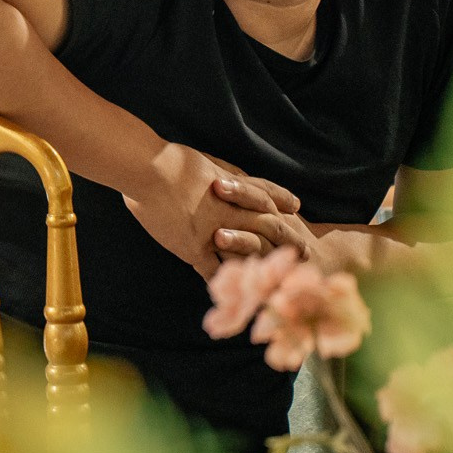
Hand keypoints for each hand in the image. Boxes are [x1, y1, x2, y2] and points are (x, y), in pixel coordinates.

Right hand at [122, 142, 310, 279]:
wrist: (147, 169)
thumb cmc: (169, 159)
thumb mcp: (204, 161)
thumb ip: (220, 172)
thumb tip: (229, 178)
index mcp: (232, 187)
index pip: (265, 196)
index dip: (282, 201)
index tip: (297, 207)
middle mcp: (231, 211)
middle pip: (269, 227)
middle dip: (288, 239)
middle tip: (305, 251)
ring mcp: (215, 231)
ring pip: (248, 251)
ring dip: (264, 265)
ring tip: (277, 275)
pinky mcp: (194, 247)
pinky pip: (212, 270)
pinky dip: (220, 281)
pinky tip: (226, 293)